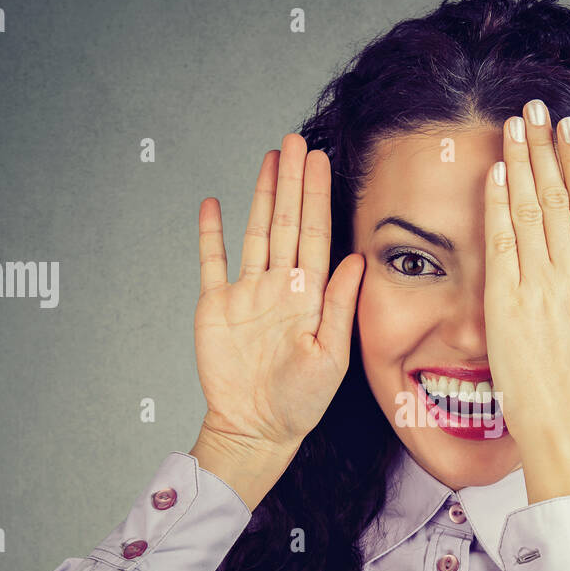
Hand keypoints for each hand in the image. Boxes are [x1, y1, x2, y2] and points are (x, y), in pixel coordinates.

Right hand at [194, 134, 363, 451]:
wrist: (256, 429)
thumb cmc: (300, 402)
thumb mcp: (331, 355)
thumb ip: (341, 305)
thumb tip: (358, 258)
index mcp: (309, 296)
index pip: (315, 235)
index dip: (318, 198)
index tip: (322, 162)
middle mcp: (279, 287)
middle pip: (286, 223)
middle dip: (293, 182)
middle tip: (296, 141)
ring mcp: (246, 294)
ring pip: (254, 232)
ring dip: (261, 195)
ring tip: (270, 158)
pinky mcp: (215, 306)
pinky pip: (212, 262)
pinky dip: (212, 233)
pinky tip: (215, 203)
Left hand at [482, 100, 569, 459]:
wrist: (565, 425)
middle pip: (558, 197)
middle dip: (546, 148)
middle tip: (537, 108)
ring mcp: (538, 286)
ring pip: (530, 212)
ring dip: (521, 163)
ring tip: (513, 125)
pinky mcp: (507, 302)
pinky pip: (502, 244)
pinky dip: (498, 206)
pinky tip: (495, 172)